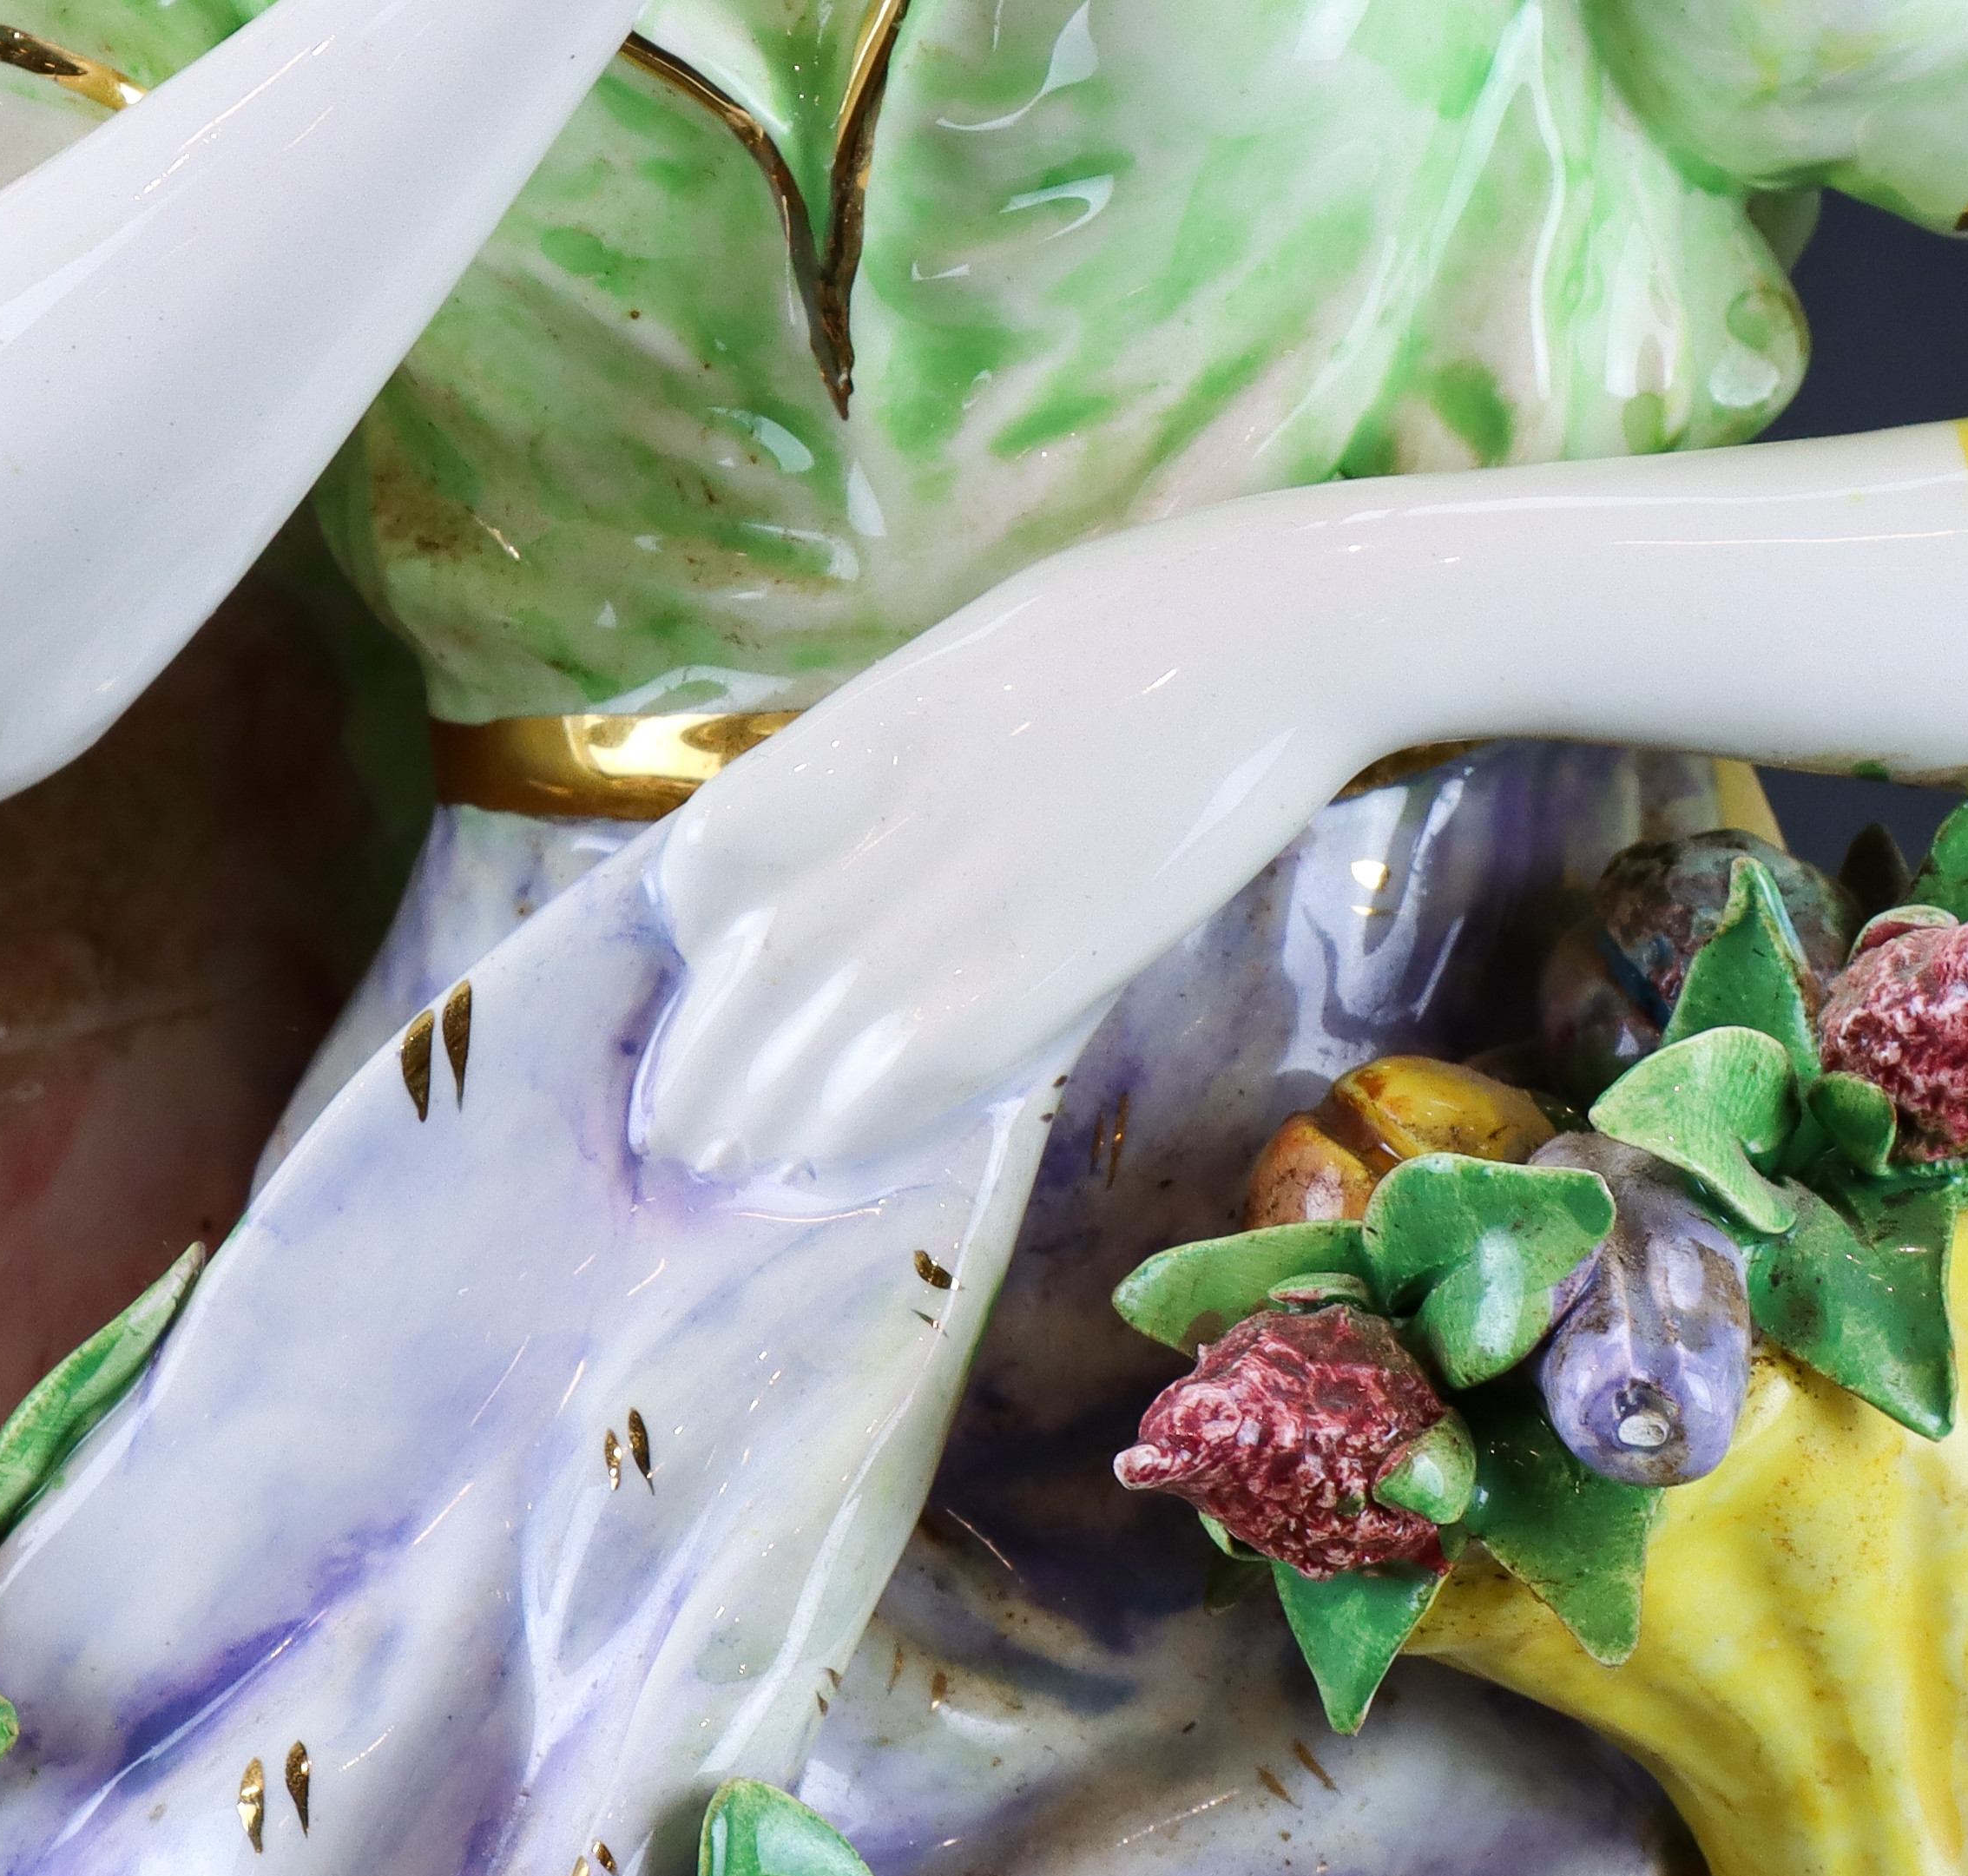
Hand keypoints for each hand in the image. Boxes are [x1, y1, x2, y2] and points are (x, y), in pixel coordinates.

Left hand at [640, 505, 1404, 1173]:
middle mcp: (906, 804)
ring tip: (726, 1163)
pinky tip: (828, 1151)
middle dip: (702, 1056)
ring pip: (826, 1017)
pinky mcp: (1066, 941)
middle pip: (762, 955)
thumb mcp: (996, 654)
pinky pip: (930, 1047)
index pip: (729, 841)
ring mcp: (982, 876)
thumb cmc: (1164, 623)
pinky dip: (863, 1109)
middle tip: (677, 1127)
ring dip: (762, 1105)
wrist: (1290, 620)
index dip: (697, 926)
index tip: (705, 970)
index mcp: (881, 720)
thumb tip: (881, 828)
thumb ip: (921, 742)